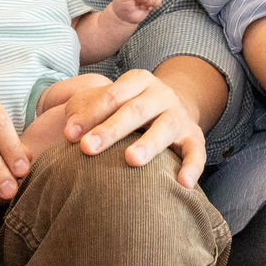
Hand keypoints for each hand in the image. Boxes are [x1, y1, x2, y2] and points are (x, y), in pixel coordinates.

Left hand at [62, 68, 206, 187]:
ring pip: (165, 128)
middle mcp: (161, 94)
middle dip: (110, 129)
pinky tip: (182, 184)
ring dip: (148, 144)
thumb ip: (87, 109)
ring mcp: (179, 115)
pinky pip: (196, 152)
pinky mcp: (194, 137)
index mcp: (137, 81)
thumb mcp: (111, 100)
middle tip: (87, 148)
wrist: (173, 106)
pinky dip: (192, 167)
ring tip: (131, 160)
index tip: (69, 135)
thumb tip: (68, 130)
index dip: (90, 114)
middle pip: (135, 110)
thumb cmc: (129, 108)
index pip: (111, 95)